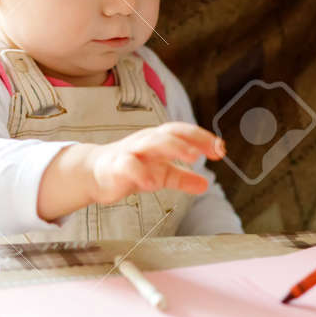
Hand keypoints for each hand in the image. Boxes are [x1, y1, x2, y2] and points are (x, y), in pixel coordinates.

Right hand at [85, 122, 225, 205]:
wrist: (95, 173)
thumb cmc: (131, 167)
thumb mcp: (161, 173)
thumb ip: (182, 178)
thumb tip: (205, 184)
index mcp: (158, 140)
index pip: (182, 132)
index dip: (202, 138)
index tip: (220, 149)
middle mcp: (146, 142)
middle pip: (168, 133)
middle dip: (189, 140)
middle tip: (207, 151)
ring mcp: (130, 152)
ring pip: (151, 143)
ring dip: (172, 148)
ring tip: (190, 158)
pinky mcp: (115, 167)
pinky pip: (128, 166)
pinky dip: (141, 173)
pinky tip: (153, 184)